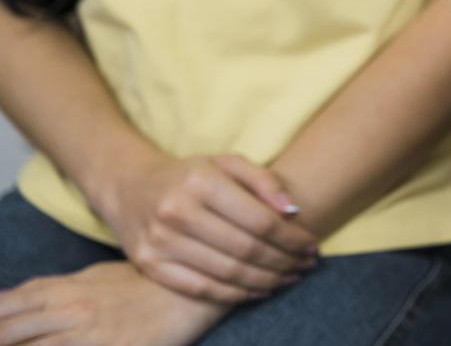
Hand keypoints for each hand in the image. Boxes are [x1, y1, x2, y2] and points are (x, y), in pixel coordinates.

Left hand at [0, 262, 224, 345]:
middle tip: (0, 341)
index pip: (8, 306)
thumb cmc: (142, 284)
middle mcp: (70, 311)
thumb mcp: (95, 276)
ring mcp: (90, 335)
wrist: (188, 292)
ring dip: (20, 345)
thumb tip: (11, 296)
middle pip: (11, 333)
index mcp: (64, 290)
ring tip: (16, 345)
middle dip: (0, 338)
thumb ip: (52, 288)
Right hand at [98, 153, 317, 302]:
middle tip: (307, 264)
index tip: (312, 244)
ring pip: (227, 273)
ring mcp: (160, 242)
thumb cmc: (192, 175)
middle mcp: (177, 212)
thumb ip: (264, 181)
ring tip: (290, 277)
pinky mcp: (149, 266)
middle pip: (246, 249)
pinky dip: (236, 293)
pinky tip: (260, 290)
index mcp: (201, 182)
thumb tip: (294, 210)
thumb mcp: (227, 163)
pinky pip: (201, 288)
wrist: (131, 187)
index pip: (259, 219)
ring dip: (267, 280)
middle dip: (284, 260)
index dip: (292, 237)